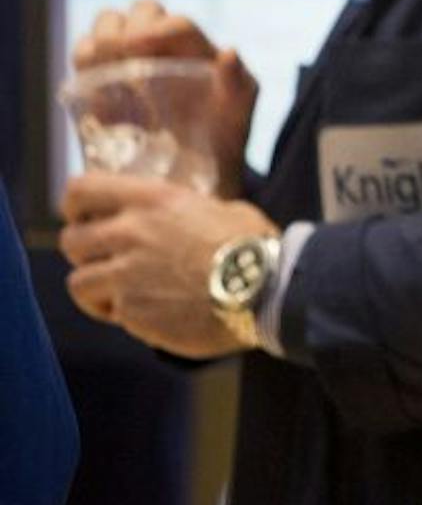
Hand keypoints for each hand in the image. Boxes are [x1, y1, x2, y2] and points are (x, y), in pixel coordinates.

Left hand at [58, 173, 278, 357]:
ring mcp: (127, 276)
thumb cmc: (255, 248)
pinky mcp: (133, 312)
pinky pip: (111, 312)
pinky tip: (152, 313)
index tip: (87, 218)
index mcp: (153, 200)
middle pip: (71, 240)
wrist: (267, 292)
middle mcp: (131, 234)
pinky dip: (125, 314)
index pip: (81, 190)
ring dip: (98, 288)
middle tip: (110, 261)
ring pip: (78, 283)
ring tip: (126, 293)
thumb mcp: (224, 209)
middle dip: (85, 252)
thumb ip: (187, 212)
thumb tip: (183, 219)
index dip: (77, 206)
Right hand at [73, 0, 257, 194]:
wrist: (194, 175)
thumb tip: (228, 51)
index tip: (135, 47)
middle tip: (121, 61)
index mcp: (198, 48)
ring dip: (101, 44)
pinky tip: (99, 98)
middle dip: (127, 29)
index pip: (176, 24)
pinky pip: (85, 57)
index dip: (154, 29)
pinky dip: (84, 67)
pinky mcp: (103, 79)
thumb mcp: (237, 114)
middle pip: (140, 9)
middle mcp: (165, 45)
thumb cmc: (221, 139)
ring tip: (108, 76)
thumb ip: (237, 83)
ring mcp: (132, 58)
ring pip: (107, 24)